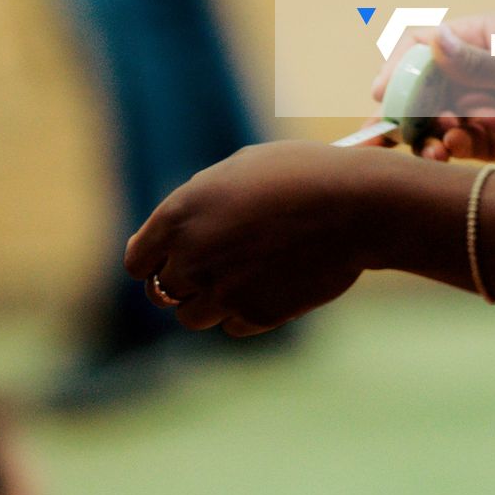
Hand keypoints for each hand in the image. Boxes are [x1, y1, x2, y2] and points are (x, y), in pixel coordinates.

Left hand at [124, 142, 379, 335]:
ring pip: (192, 317)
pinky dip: (244, 311)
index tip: (170, 261)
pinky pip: (232, 325)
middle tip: (215, 266)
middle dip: (184, 281)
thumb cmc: (302, 175)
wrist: (355, 205)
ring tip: (243, 275)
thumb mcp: (241, 170)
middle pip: (161, 292)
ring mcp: (220, 291)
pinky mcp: (252, 316)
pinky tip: (270, 284)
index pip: (138, 260)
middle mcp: (191, 256)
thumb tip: (173, 232)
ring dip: (211, 301)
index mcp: (180, 214)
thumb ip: (198, 202)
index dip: (153, 261)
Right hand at [370, 16, 494, 168]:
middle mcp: (476, 71)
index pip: (423, 44)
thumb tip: (433, 40)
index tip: (384, 95)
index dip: (398, 68)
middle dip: (405, 111)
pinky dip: (449, 151)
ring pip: (436, 121)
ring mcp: (485, 105)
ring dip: (426, 136)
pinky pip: (460, 145)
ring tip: (434, 151)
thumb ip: (479, 61)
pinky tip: (451, 154)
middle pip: (422, 88)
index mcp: (482, 37)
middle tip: (393, 138)